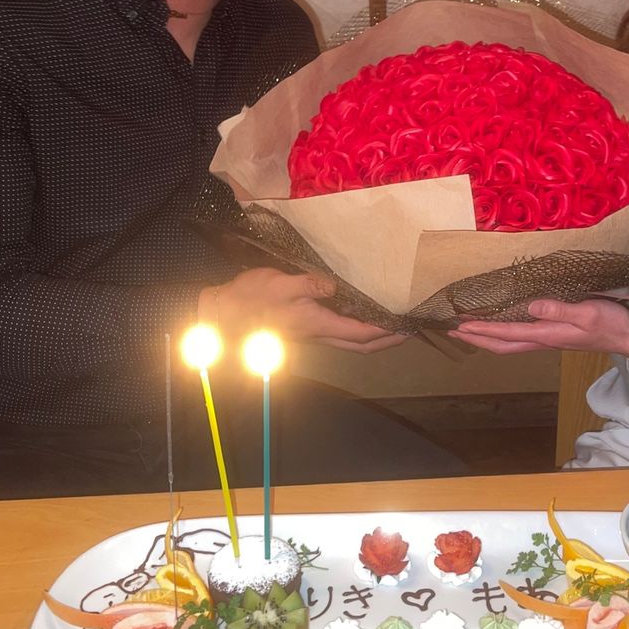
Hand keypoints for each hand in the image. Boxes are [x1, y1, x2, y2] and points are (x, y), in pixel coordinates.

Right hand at [198, 268, 405, 353]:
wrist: (220, 315)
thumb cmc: (248, 298)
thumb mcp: (280, 283)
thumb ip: (310, 283)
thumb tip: (337, 284)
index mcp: (316, 323)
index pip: (360, 332)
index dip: (386, 331)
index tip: (407, 326)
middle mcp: (317, 334)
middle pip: (360, 345)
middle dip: (386, 341)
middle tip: (408, 332)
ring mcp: (309, 335)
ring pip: (350, 343)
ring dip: (373, 339)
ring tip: (391, 327)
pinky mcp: (302, 330)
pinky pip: (337, 336)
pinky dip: (355, 331)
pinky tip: (359, 318)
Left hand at [449, 298, 628, 358]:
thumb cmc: (610, 324)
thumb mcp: (587, 313)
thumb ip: (560, 309)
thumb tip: (531, 306)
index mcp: (547, 334)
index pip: (506, 334)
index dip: (482, 330)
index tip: (460, 326)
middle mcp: (543, 340)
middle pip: (502, 344)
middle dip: (477, 338)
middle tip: (454, 330)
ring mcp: (547, 340)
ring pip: (509, 342)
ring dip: (487, 337)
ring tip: (469, 328)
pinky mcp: (553, 335)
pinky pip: (520, 337)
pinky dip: (502, 333)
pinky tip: (500, 326)